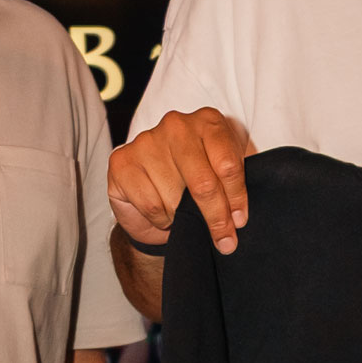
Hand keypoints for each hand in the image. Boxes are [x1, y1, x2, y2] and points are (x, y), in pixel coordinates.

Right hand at [107, 106, 257, 256]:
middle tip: (224, 240)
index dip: (236, 198)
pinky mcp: (122, 161)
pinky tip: (161, 211)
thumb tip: (236, 220)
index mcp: (208, 122)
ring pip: (175, 198)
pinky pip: (151, 205)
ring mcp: (147, 140)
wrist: (152, 193)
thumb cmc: (192, 184)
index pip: (228, 164)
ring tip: (180, 212)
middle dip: (216, 217)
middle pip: (203, 182)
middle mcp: (177, 125)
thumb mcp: (220, 181)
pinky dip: (160, 218)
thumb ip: (231, 191)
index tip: (239, 221)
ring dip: (181, 216)